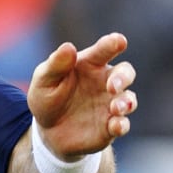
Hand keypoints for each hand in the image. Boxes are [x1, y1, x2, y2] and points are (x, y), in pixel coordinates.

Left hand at [28, 32, 136, 158]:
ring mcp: (110, 104)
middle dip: (123, 77)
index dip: (113, 44)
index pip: (104, 50)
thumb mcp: (44, 80)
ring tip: (116, 108)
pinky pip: (122, 124)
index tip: (119, 41)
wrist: (47, 131)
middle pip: (125, 72)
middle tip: (112, 86)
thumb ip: (56, 65)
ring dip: (126, 102)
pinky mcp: (110, 126)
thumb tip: (69, 47)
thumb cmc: (46, 97)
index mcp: (90, 64)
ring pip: (129, 99)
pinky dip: (121, 124)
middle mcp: (106, 82)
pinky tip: (115, 125)